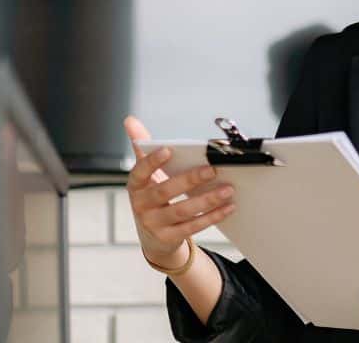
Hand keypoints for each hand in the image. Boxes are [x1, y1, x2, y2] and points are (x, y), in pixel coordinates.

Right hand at [124, 115, 235, 268]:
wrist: (153, 236)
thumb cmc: (153, 198)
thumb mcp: (146, 175)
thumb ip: (143, 148)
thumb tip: (130, 120)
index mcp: (136, 186)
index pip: (139, 172)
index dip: (152, 162)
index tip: (168, 150)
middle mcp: (141, 206)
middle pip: (165, 192)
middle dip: (190, 180)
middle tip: (212, 169)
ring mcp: (153, 224)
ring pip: (182, 211)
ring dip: (207, 200)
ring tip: (228, 189)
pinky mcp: (168, 238)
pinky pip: (192, 227)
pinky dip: (212, 217)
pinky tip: (228, 207)